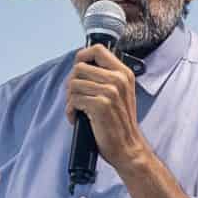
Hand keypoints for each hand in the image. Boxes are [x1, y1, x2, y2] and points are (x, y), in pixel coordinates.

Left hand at [66, 45, 150, 172]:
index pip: (97, 50)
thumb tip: (80, 67)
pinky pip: (73, 100)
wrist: (127, 147)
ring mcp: (110, 92)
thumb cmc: (119, 122)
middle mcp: (118, 79)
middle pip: (79, 67)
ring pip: (73, 84)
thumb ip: (106, 77)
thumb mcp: (120, 93)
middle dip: (71, 83)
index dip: (81, 56)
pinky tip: (76, 118)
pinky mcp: (100, 105)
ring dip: (70, 99)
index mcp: (123, 73)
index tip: (77, 71)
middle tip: (75, 97)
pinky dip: (70, 111)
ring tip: (77, 109)